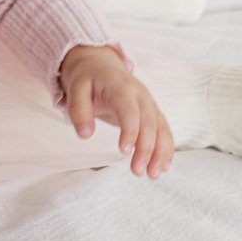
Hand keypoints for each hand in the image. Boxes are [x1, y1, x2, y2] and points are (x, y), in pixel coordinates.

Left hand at [59, 46, 173, 179]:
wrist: (102, 65)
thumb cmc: (88, 79)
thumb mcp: (75, 89)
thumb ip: (78, 110)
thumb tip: (85, 134)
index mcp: (120, 87)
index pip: (129, 109)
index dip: (130, 129)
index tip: (125, 151)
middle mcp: (140, 94)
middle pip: (148, 122)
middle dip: (146, 148)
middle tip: (137, 171)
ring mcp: (149, 103)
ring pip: (161, 127)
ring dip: (160, 152)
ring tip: (153, 175)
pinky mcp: (152, 112)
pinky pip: (164, 130)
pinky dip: (166, 148)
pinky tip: (163, 166)